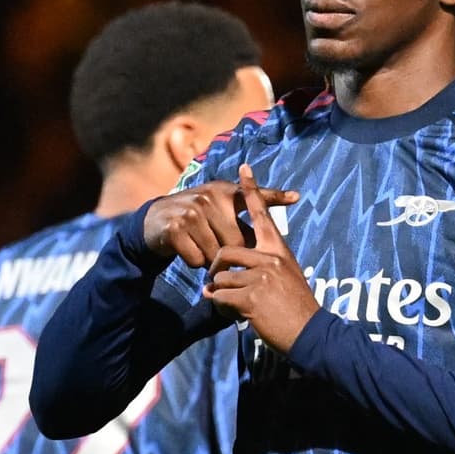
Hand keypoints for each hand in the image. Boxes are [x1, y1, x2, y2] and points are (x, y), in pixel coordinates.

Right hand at [143, 176, 298, 267]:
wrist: (156, 221)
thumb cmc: (198, 217)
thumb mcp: (222, 207)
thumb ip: (252, 208)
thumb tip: (294, 202)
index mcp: (224, 192)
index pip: (253, 196)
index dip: (276, 196)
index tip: (297, 197)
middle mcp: (209, 197)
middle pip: (236, 241)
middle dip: (233, 255)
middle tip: (223, 255)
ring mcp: (191, 211)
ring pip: (216, 254)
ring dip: (212, 261)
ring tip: (203, 248)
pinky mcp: (176, 229)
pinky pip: (197, 259)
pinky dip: (194, 262)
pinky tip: (188, 250)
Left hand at [203, 164, 320, 353]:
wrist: (310, 333)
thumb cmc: (297, 308)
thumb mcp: (287, 278)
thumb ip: (260, 270)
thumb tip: (225, 279)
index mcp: (279, 250)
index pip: (263, 214)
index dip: (252, 190)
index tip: (244, 169)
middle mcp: (270, 258)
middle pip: (226, 250)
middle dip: (215, 269)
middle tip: (214, 284)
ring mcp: (261, 276)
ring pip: (220, 277)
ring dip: (219, 294)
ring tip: (231, 306)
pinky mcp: (252, 297)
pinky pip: (220, 296)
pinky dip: (221, 308)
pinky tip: (233, 315)